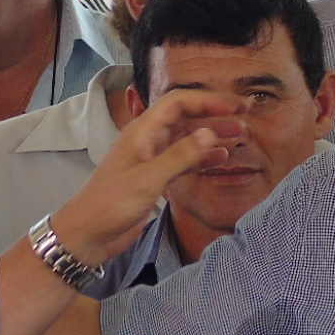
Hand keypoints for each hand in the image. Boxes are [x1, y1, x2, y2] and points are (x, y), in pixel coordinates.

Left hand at [49, 89, 245, 266]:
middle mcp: (148, 139)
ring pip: (188, 139)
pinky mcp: (155, 178)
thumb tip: (210, 134)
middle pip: (187, 117)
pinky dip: (203, 158)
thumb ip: (180, 156)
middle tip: (245, 116)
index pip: (179, 103)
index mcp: (142, 131)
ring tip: (240, 136)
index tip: (235, 108)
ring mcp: (152, 158)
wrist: (89, 233)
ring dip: (213, 136)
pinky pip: (184, 160)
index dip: (208, 101)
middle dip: (215, 114)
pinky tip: (221, 159)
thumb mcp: (148, 179)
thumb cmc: (110, 203)